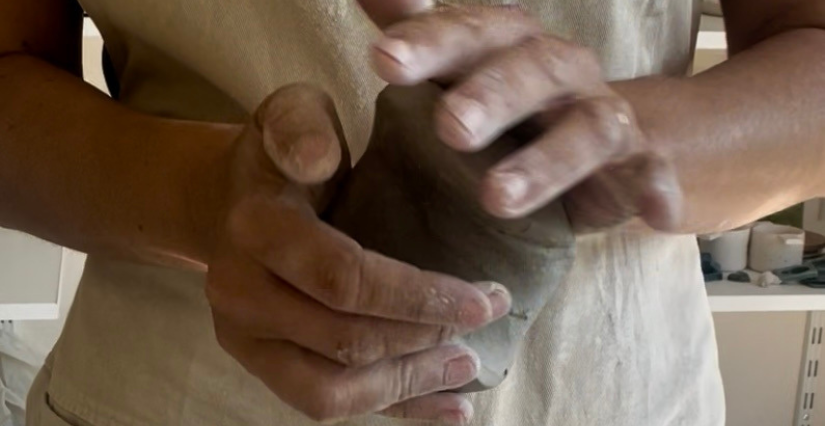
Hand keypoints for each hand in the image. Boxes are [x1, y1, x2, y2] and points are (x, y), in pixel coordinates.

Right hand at [205, 84, 509, 423]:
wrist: (229, 201)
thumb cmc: (278, 155)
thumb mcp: (290, 114)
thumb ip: (302, 126)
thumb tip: (321, 160)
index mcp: (255, 227)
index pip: (344, 278)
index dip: (418, 297)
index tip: (484, 298)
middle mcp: (240, 292)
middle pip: (344, 340)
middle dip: (426, 336)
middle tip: (488, 315)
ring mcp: (244, 337)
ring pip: (329, 390)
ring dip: (409, 384)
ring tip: (468, 365)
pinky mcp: (260, 362)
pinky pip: (321, 404)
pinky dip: (391, 409)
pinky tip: (447, 408)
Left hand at [358, 2, 683, 232]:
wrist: (606, 142)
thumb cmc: (517, 109)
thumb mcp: (466, 71)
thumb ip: (423, 37)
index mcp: (509, 47)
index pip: (470, 32)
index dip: (429, 41)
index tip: (383, 60)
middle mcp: (559, 72)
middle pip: (530, 70)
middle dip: (490, 96)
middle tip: (449, 127)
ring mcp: (603, 116)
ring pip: (586, 128)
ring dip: (545, 162)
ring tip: (497, 198)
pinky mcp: (640, 163)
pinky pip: (652, 172)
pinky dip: (654, 188)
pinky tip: (654, 211)